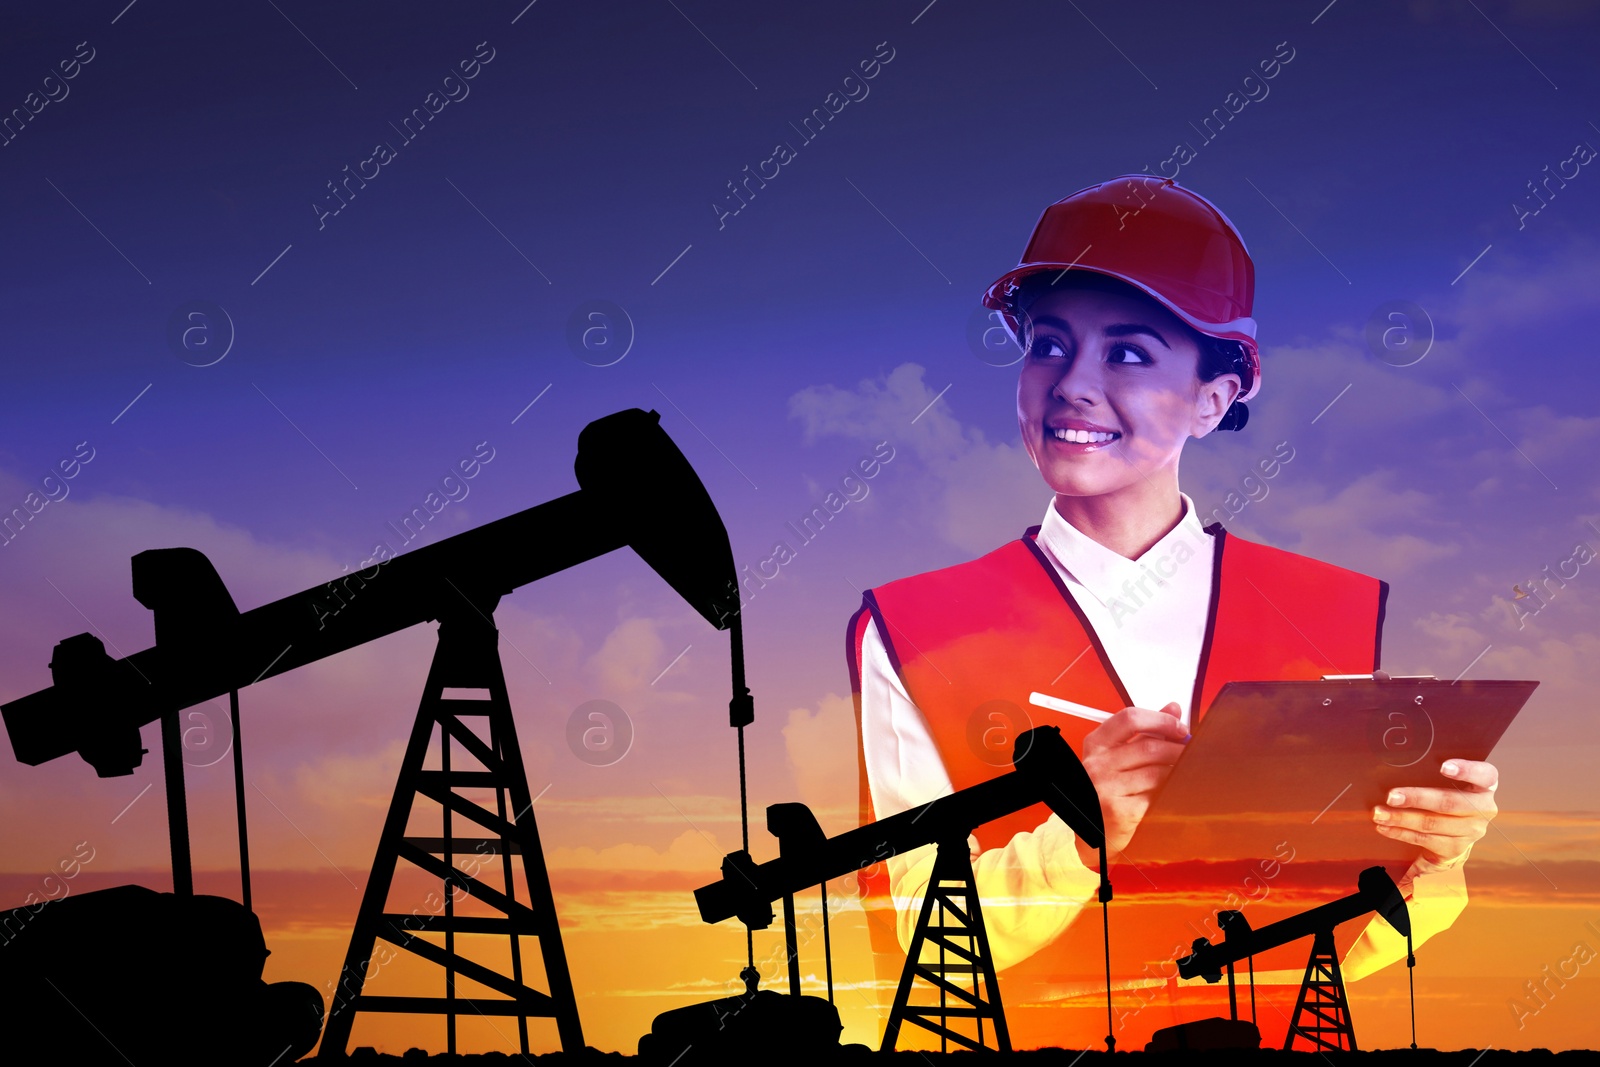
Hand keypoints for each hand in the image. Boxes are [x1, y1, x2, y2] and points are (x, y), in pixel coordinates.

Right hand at [1073, 702, 1188, 862]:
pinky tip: (1170, 793)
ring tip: (1181, 773)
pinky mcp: (1119, 810)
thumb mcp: (1119, 756)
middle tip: (1190, 753)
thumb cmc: (1107, 790)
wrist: (1094, 831)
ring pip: (1156, 773)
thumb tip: (1173, 708)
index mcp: (1096, 744)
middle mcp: (1096, 764)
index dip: (1161, 720)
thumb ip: (1145, 732)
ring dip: (1175, 772)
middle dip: (1177, 749)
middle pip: (1149, 747)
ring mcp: (1105, 788)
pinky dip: (1168, 793)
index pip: (1130, 719)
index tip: (1180, 728)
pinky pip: (1155, 796)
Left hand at [1373, 758, 1498, 874]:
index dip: (1466, 770)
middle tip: (1391, 796)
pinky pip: (1424, 839)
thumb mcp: (1449, 782)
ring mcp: (1471, 831)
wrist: (1457, 834)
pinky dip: (1401, 833)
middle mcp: (1483, 809)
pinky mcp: (1456, 848)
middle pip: (1449, 803)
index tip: (1443, 767)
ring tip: (1379, 814)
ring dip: (1401, 818)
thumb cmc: (1448, 796)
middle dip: (1417, 798)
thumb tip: (1401, 759)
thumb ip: (1433, 773)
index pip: (1485, 775)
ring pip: (1432, 823)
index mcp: (1485, 786)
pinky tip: (1385, 827)